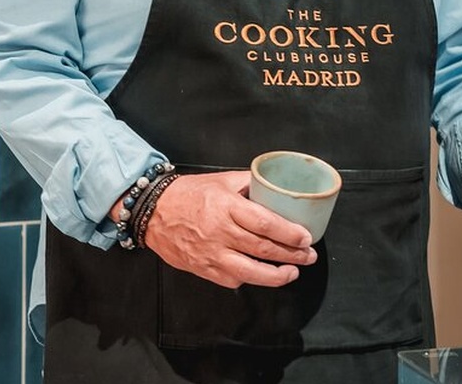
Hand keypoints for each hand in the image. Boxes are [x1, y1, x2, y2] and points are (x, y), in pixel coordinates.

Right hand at [142, 171, 317, 288]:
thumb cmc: (190, 193)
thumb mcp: (222, 180)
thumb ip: (250, 183)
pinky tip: (263, 274)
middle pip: (263, 248)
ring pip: (250, 271)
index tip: (306, 237)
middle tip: (308, 256)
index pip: (265, 223)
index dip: (289, 233)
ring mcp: (211, 253)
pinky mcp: (203, 269)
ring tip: (293, 272)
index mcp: (227, 206)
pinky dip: (251, 278)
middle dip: (292, 255)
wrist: (153, 211)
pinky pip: (232, 279)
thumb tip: (278, 187)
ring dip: (277, 275)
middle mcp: (220, 231)